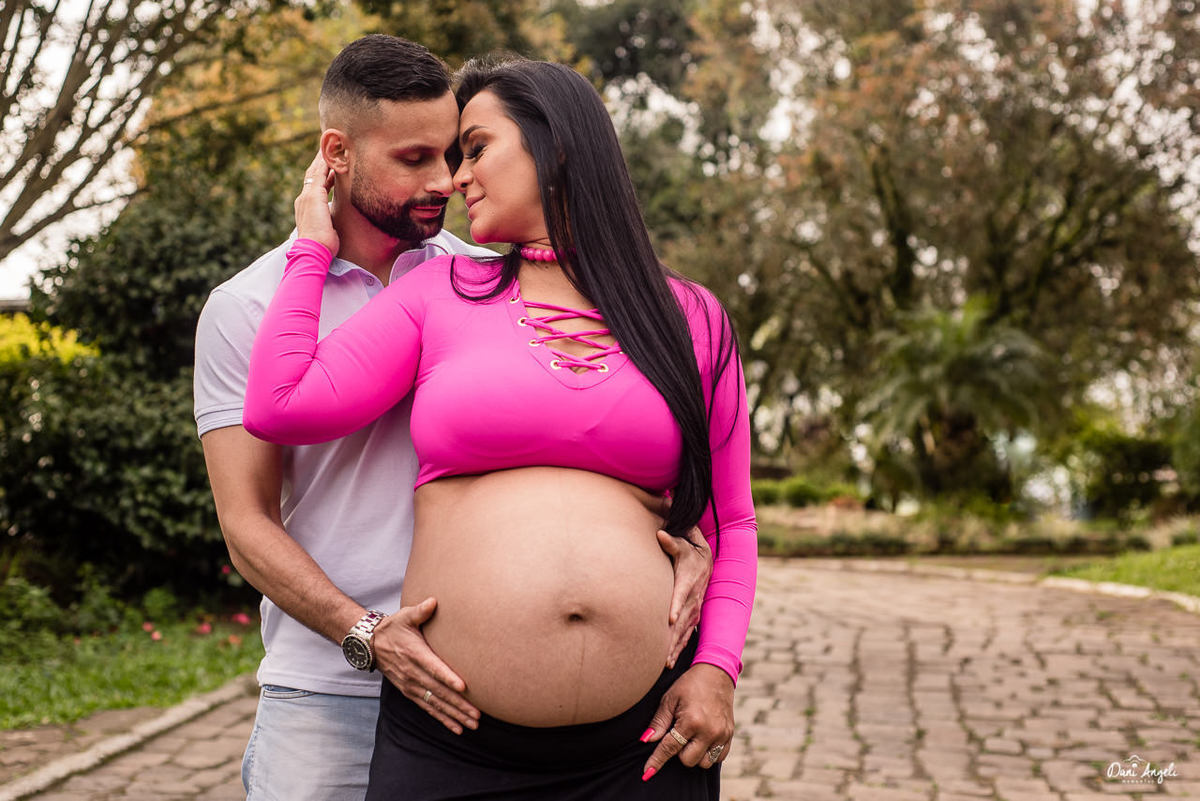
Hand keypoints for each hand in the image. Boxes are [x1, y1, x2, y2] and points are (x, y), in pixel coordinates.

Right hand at [296, 151, 337, 254]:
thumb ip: (329, 222)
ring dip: (323, 158)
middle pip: (312, 174)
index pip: (315, 186)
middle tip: (328, 148)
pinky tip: (332, 154)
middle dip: (320, 162)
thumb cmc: (322, 247)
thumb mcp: (327, 230)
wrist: (313, 251)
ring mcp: (307, 196)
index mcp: (307, 207)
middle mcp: (304, 199)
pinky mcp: (313, 195)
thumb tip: (336, 224)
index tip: (329, 165)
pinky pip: (320, 173)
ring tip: (331, 145)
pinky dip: (325, 162)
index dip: (322, 174)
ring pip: (315, 171)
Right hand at [370, 597, 480, 733]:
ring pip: (436, 704)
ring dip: (454, 715)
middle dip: (459, 704)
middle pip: (439, 691)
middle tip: (477, 715)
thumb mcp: (404, 616)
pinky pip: (428, 709)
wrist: (371, 644)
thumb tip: (433, 601)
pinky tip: (457, 728)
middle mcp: (413, 674)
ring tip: (472, 725)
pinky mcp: (410, 693)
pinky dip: (443, 719)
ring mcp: (411, 686)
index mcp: (415, 654)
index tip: (463, 687)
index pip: (434, 668)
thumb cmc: (393, 627)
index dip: (448, 677)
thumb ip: (420, 611)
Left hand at [640, 663, 733, 780]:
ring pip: (704, 763)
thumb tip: (646, 741)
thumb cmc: (690, 684)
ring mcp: (721, 734)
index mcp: (691, 720)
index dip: (657, 761)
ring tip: (691, 737)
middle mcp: (709, 730)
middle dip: (679, 753)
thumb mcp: (670, 699)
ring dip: (694, 755)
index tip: (647, 773)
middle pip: (688, 760)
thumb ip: (659, 722)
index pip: (670, 748)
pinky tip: (703, 740)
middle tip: (678, 735)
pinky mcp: (730, 735)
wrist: (716, 672)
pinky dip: (709, 754)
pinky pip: (718, 758)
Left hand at [658, 527, 711, 668]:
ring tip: (665, 664)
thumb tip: (660, 534)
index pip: (681, 595)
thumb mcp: (683, 545)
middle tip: (662, 653)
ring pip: (684, 631)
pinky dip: (679, 648)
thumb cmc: (690, 552)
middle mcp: (692, 600)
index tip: (670, 619)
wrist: (706, 561)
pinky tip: (669, 662)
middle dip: (673, 637)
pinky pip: (686, 635)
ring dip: (675, 647)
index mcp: (688, 583)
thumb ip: (672, 542)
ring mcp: (694, 610)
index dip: (676, 606)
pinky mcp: (693, 616)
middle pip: (682, 620)